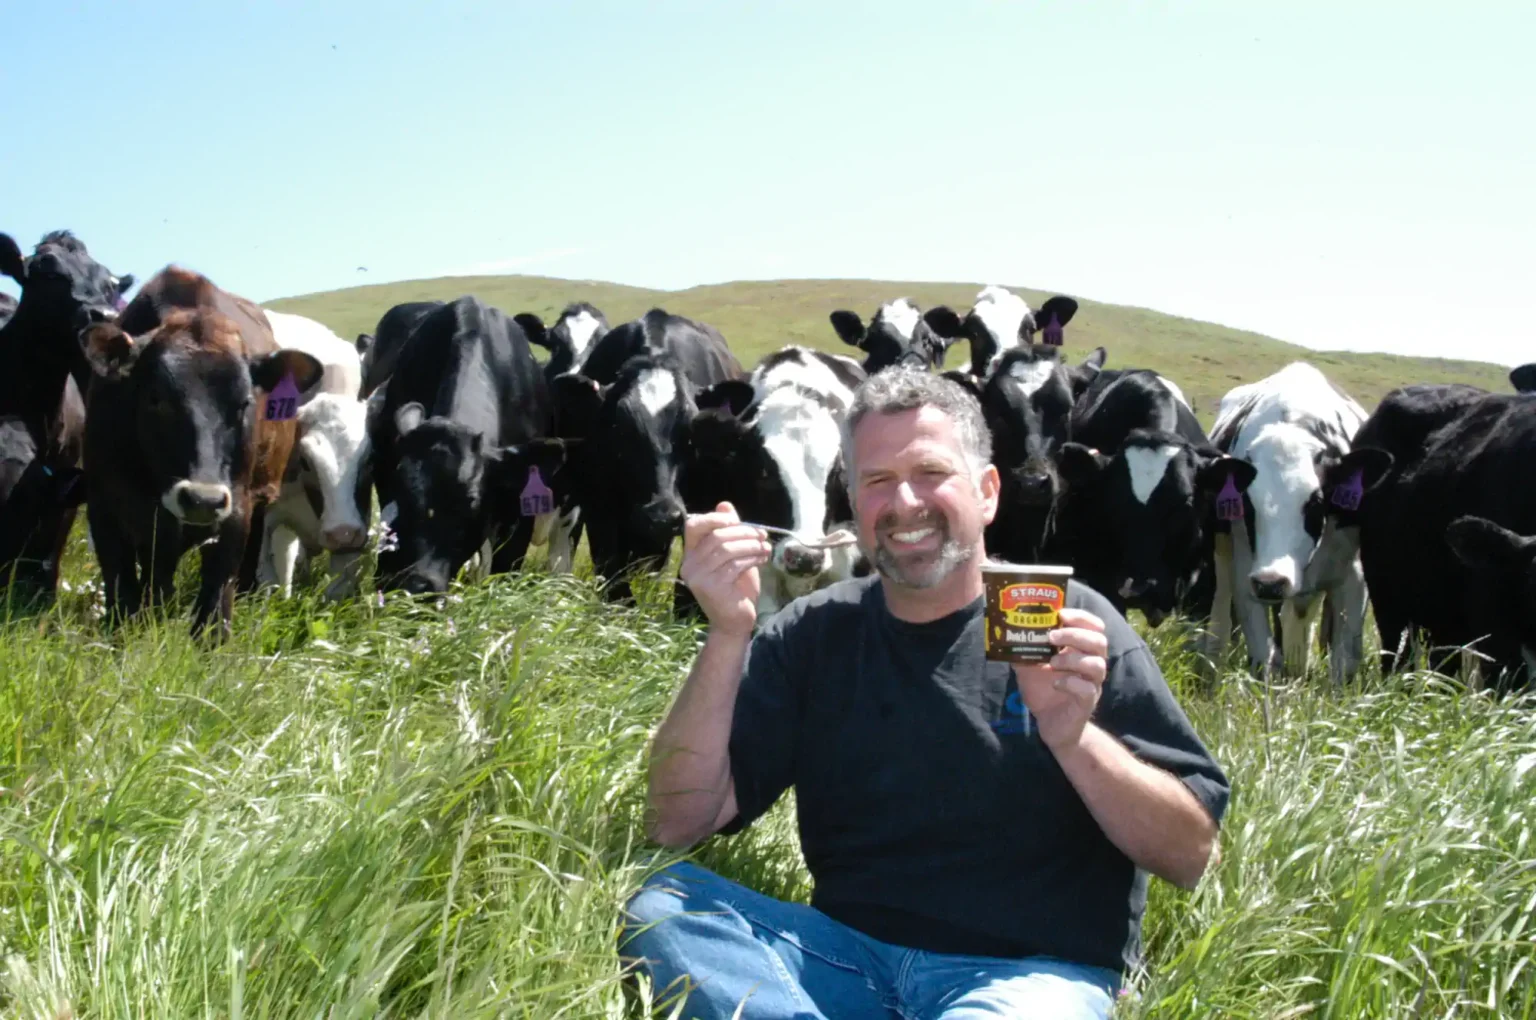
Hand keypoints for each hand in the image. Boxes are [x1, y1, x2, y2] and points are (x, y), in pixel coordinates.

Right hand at [679, 502, 771, 637]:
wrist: (735, 622)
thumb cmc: (735, 588)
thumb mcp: (734, 556)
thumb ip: (728, 532)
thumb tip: (724, 505)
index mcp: (690, 555)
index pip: (693, 526)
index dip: (714, 519)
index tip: (737, 521)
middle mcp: (689, 565)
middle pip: (716, 536)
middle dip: (744, 532)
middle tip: (762, 535)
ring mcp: (698, 577)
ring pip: (726, 549)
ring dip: (751, 545)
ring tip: (765, 548)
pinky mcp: (711, 587)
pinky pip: (734, 564)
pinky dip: (752, 558)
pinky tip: (763, 558)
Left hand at [1012, 608, 1107, 752]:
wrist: (1050, 724)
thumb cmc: (1044, 690)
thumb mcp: (1029, 666)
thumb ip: (1024, 648)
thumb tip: (1006, 630)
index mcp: (1081, 651)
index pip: (1094, 627)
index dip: (1081, 617)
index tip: (1061, 614)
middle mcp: (1091, 665)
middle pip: (1099, 642)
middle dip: (1075, 635)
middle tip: (1052, 636)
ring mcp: (1092, 685)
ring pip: (1097, 665)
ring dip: (1072, 659)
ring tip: (1052, 662)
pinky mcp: (1086, 704)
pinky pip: (1088, 690)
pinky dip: (1071, 683)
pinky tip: (1055, 684)